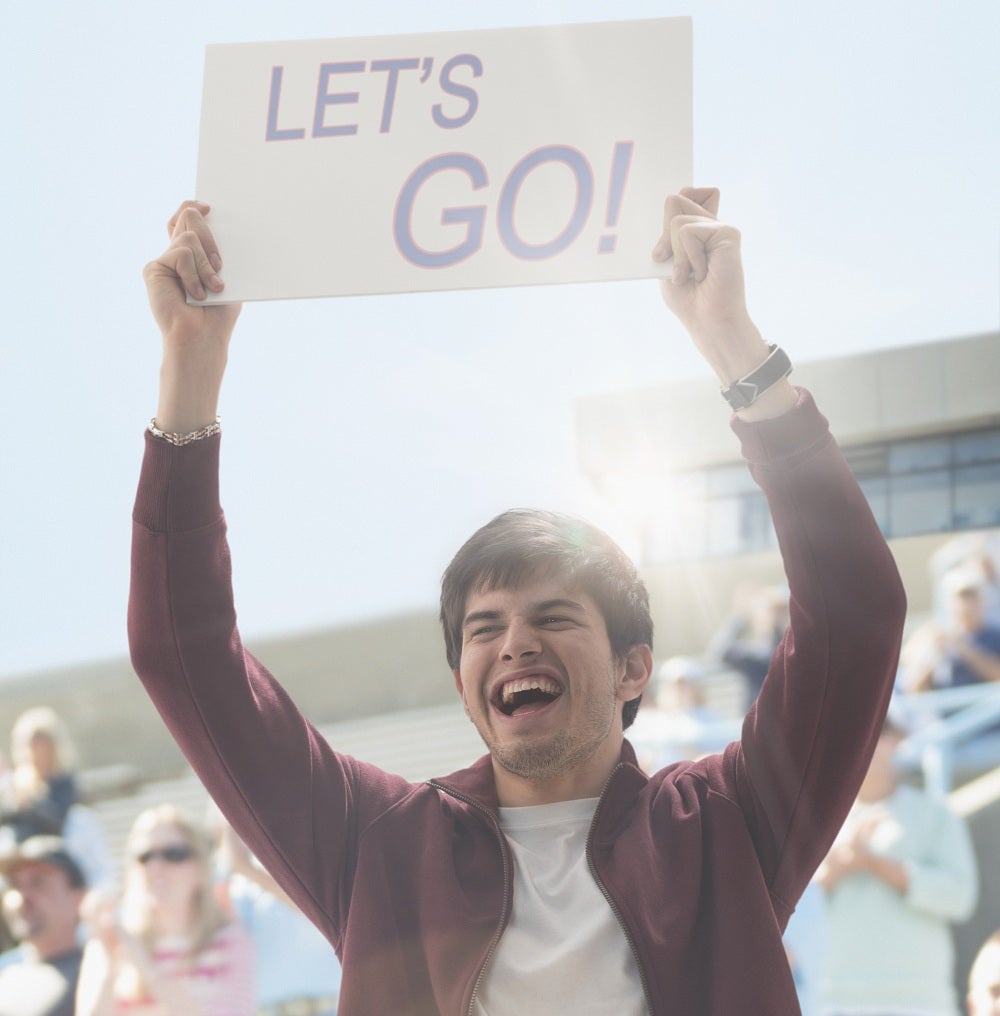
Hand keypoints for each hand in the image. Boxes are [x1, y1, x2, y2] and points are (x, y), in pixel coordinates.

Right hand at [143, 201, 242, 432]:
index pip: (187, 221)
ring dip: (206, 262)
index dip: (194, 209)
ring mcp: (164, 261)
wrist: (201, 336)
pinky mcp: (154, 268)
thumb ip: (211, 247)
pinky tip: (195, 293)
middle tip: (221, 265)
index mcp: (194, 256)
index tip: (209, 207)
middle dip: (210, 237)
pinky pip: (181, 253)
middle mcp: (176, 255)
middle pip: (188, 220)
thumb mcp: (224, 275)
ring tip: (212, 287)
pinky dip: (194, 273)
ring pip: (188, 235)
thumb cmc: (218, 313)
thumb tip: (201, 214)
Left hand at [652, 188, 795, 418]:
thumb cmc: (687, 298)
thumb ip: (668, 231)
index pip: (680, 195)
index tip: (661, 246)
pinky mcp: (728, 233)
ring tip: (691, 274)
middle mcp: (710, 223)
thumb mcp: (667, 261)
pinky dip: (687, 257)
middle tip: (673, 266)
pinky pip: (688, 232)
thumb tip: (674, 197)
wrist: (707, 320)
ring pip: (677, 221)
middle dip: (665, 237)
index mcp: (696, 228)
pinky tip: (702, 272)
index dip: (667, 210)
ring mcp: (719, 227)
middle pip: (675, 200)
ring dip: (676, 256)